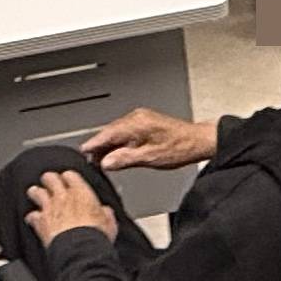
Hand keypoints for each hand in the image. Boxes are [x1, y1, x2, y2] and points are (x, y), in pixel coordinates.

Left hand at [23, 169, 118, 248]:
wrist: (81, 251)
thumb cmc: (96, 236)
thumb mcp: (109, 223)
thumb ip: (105, 213)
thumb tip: (106, 212)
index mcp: (81, 192)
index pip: (70, 175)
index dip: (68, 177)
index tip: (69, 179)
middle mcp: (63, 196)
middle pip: (50, 178)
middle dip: (49, 179)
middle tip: (50, 182)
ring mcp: (49, 208)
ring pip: (36, 192)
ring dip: (35, 193)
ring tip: (35, 193)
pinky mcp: (40, 222)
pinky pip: (31, 216)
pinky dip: (32, 218)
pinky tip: (33, 219)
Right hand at [79, 107, 215, 171]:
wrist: (197, 141)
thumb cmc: (180, 148)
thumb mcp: (150, 158)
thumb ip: (125, 159)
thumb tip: (106, 162)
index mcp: (137, 123)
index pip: (107, 133)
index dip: (93, 144)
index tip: (83, 152)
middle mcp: (137, 117)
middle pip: (110, 131)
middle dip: (100, 146)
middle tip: (92, 161)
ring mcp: (141, 118)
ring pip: (117, 131)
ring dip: (110, 144)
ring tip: (104, 159)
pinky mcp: (145, 122)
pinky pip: (125, 130)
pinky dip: (119, 141)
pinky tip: (119, 151)